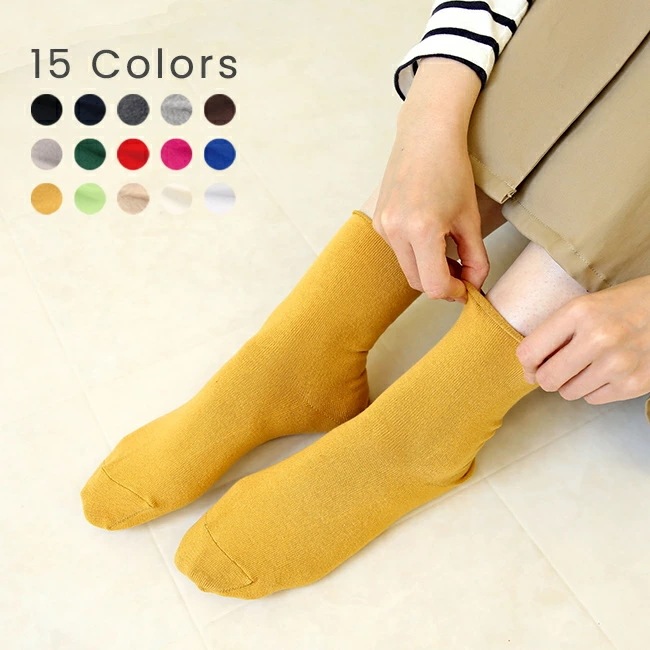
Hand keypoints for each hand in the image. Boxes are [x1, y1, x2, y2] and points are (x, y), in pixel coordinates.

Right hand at [373, 58, 487, 302]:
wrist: (425, 135)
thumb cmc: (452, 170)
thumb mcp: (470, 218)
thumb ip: (475, 258)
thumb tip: (474, 286)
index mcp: (421, 230)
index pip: (434, 285)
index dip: (455, 292)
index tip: (468, 287)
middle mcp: (395, 231)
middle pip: (418, 282)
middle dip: (442, 283)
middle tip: (463, 274)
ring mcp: (382, 226)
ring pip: (407, 268)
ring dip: (428, 269)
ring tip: (448, 252)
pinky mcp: (378, 221)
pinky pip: (398, 251)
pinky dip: (415, 254)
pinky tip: (429, 235)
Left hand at [516, 275, 649, 404]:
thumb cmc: (621, 306)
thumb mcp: (584, 306)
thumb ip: (554, 333)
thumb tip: (529, 370)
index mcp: (578, 312)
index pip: (529, 352)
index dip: (527, 363)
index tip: (533, 364)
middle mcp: (598, 338)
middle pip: (547, 379)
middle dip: (547, 377)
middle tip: (559, 368)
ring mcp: (618, 363)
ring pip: (569, 393)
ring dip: (572, 383)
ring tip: (588, 365)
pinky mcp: (635, 383)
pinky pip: (593, 399)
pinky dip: (595, 389)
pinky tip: (606, 371)